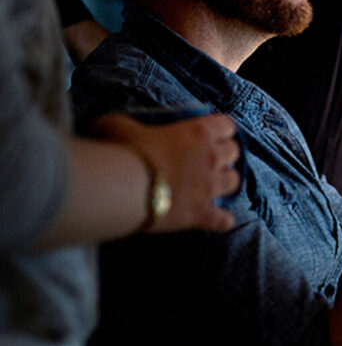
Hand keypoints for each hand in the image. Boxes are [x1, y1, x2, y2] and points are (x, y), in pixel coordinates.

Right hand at [94, 113, 241, 232]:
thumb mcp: (119, 128)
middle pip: (234, 152)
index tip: (212, 134)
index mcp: (197, 133)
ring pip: (235, 182)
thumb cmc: (125, 153)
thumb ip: (120, 125)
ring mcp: (210, 187)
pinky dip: (222, 220)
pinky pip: (223, 219)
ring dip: (225, 182)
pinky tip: (219, 221)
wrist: (125, 189)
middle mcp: (211, 158)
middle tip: (209, 159)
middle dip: (225, 154)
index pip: (226, 125)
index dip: (221, 129)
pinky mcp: (203, 214)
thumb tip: (102, 126)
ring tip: (212, 185)